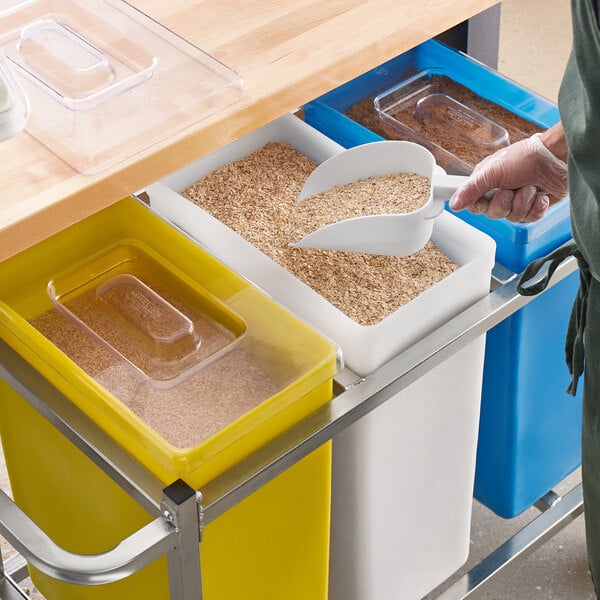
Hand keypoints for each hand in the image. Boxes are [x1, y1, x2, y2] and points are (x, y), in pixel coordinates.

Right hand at [449, 130, 567, 222]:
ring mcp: (519, 201)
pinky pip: (530, 219)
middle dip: (505, 202)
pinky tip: (541, 194)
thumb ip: (471, 189)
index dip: (480, 205)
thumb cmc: (526, 157)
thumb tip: (454, 204)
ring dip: (523, 202)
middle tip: (511, 188)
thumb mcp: (492, 171)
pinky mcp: (535, 207)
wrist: (557, 157)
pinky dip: (537, 206)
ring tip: (529, 187)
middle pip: (493, 214)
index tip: (486, 198)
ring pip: (513, 218)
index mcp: (487, 183)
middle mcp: (501, 193)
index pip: (475, 205)